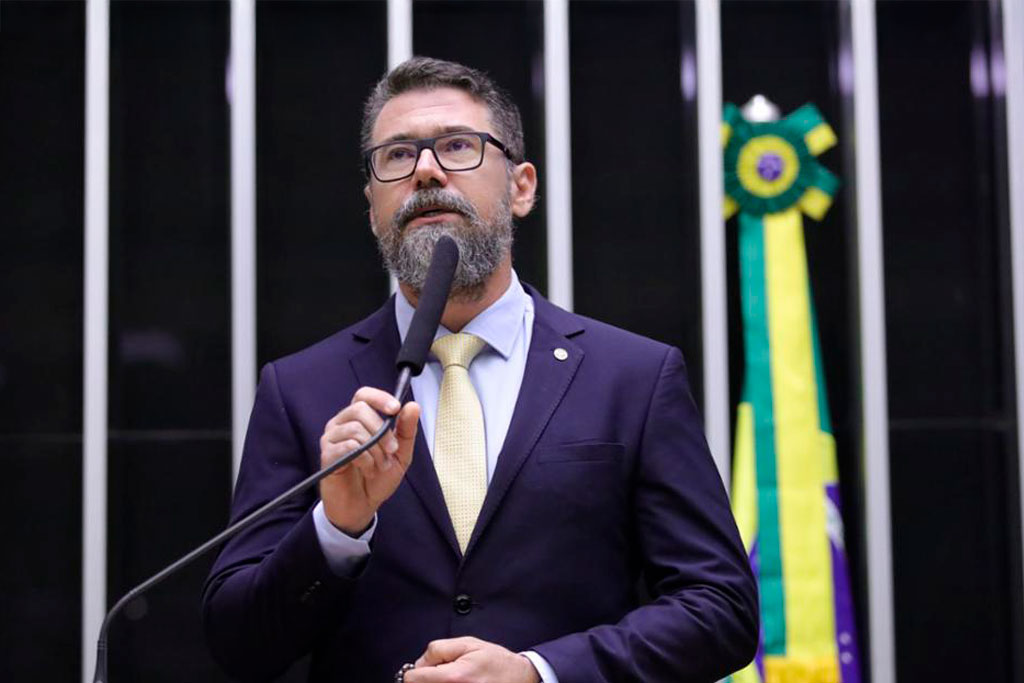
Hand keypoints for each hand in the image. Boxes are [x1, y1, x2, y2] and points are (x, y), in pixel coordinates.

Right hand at [319, 387, 419, 533]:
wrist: (363, 505)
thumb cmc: (378, 477)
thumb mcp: (400, 454)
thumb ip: (406, 430)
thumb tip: (412, 406)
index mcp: (358, 419)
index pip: (363, 395)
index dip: (379, 398)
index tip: (395, 408)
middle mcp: (341, 424)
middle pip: (359, 409)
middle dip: (382, 430)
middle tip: (392, 449)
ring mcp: (331, 438)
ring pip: (356, 429)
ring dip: (375, 450)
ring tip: (380, 466)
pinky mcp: (327, 455)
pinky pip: (348, 447)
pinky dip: (365, 460)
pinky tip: (369, 470)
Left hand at [405, 637, 540, 682]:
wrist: (520, 679)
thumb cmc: (495, 661)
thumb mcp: (468, 644)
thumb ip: (438, 649)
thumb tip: (419, 664)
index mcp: (454, 677)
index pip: (412, 679)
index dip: (416, 671)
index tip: (427, 669)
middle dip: (426, 680)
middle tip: (442, 674)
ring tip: (453, 681)